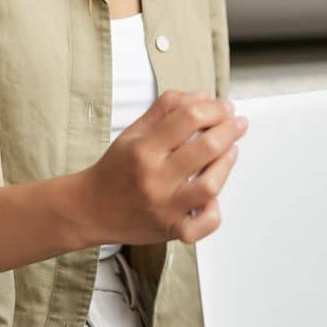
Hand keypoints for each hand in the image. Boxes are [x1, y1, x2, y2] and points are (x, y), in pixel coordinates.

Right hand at [82, 89, 246, 245]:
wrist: (90, 210)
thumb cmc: (115, 171)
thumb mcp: (134, 131)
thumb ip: (167, 110)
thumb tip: (201, 96)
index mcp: (144, 149)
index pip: (189, 118)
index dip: (214, 108)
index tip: (224, 107)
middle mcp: (155, 178)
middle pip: (206, 147)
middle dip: (229, 130)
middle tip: (236, 123)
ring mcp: (165, 207)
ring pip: (210, 185)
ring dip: (226, 164)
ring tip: (230, 151)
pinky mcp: (172, 230)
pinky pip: (204, 224)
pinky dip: (214, 210)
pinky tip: (212, 195)